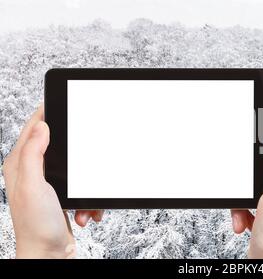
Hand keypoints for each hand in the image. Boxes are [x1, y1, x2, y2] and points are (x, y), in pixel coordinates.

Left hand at [2, 105, 103, 257]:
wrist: (49, 254)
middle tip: (84, 157)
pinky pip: (82, 188)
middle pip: (58, 146)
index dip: (45, 113)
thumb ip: (33, 154)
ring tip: (82, 204)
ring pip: (75, 168)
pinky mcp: (62, 196)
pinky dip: (87, 200)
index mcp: (20, 165)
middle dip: (76, 155)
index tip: (59, 102)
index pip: (32, 129)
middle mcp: (32, 172)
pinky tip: (84, 212)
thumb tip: (41, 126)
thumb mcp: (33, 185)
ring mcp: (48, 184)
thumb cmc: (36, 225)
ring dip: (85, 185)